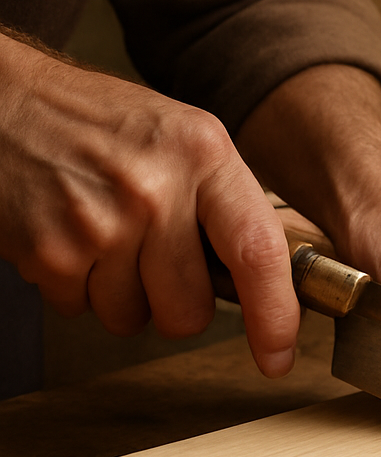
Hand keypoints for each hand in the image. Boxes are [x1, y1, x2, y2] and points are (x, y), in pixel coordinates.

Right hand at [0, 33, 298, 376]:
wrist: (7, 101)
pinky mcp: (50, 252)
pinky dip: (77, 286)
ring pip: (133, 318)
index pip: (258, 251)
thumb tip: (271, 286)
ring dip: (121, 293)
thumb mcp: (184, 141)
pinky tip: (73, 237)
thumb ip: (228, 207)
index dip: (274, 316)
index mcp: (204, 154)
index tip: (278, 354)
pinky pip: (82, 310)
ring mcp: (99, 222)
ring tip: (106, 234)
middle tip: (153, 254)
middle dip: (174, 302)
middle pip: (190, 311)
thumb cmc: (102, 125)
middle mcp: (155, 187)